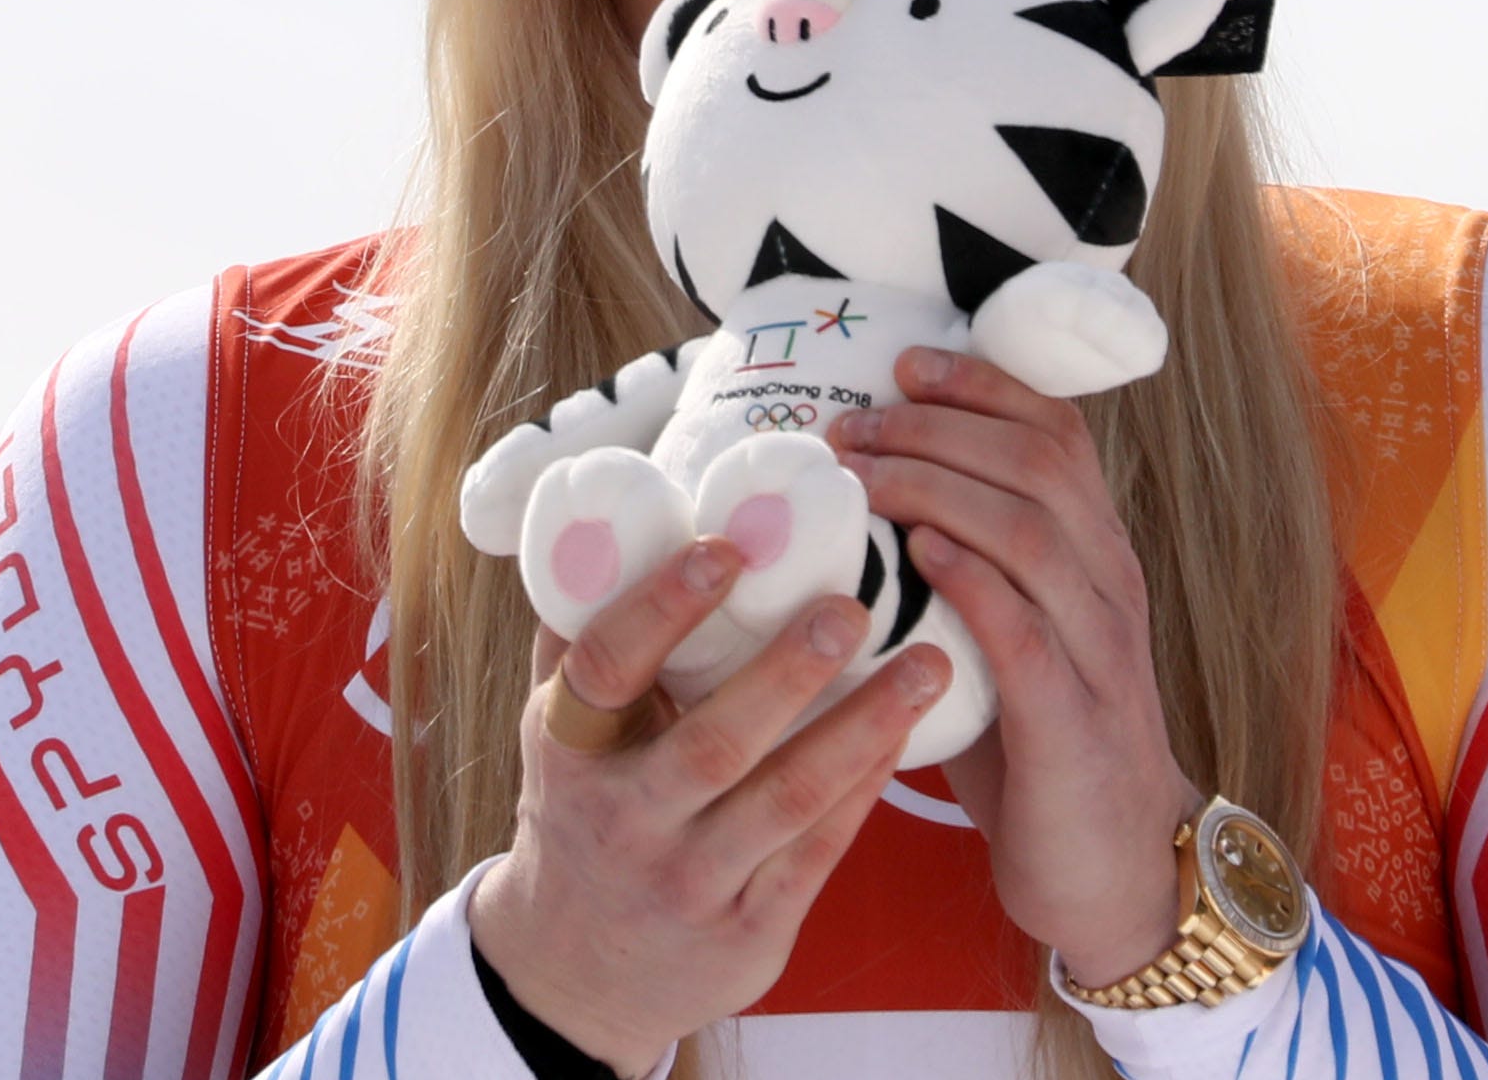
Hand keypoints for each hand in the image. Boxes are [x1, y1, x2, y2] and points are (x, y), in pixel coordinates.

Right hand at [468, 535, 952, 1076]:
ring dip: (864, 725)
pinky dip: (867, 785)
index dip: (662, 607)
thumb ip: (582, 633)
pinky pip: (821, 850)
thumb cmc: (584, 809)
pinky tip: (907, 728)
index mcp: (569, 750)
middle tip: (852, 604)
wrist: (579, 976)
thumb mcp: (558, 730)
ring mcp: (689, 882)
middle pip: (714, 741)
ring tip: (929, 662)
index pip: (606, 669)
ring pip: (787, 798)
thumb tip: (620, 512)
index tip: (724, 548)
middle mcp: (626, 819)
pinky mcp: (749, 932)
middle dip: (788, 672)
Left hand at [827, 348, 1199, 987]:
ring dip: (937, 487)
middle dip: (938, 427)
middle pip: (1036, 464)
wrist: (1110, 863)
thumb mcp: (1011, 625)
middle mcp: (1107, 581)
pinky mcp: (1074, 720)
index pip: (1057, 432)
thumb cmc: (1035, 734)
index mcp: (1095, 548)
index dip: (984, 386)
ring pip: (1031, 532)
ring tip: (861, 473)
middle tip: (852, 424)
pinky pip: (1029, 632)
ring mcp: (1099, 648)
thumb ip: (966, 559)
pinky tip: (920, 552)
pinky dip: (973, 580)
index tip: (906, 364)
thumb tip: (861, 487)